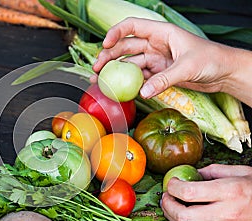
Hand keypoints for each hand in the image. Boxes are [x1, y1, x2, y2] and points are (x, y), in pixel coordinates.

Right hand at [91, 18, 249, 101]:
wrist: (224, 72)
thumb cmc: (212, 59)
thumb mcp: (188, 67)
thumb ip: (164, 79)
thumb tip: (143, 92)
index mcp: (161, 32)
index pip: (132, 27)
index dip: (116, 33)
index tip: (105, 44)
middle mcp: (155, 44)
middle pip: (125, 46)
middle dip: (109, 56)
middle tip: (97, 68)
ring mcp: (156, 59)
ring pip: (129, 63)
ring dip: (115, 71)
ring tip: (100, 80)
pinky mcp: (158, 73)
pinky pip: (139, 78)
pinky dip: (128, 83)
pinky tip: (119, 90)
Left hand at [159, 164, 251, 220]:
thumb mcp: (239, 172)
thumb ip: (211, 171)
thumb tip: (191, 173)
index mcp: (229, 192)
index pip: (188, 192)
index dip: (173, 187)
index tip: (171, 183)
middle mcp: (226, 213)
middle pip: (183, 214)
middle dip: (168, 204)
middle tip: (166, 195)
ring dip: (170, 217)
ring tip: (168, 207)